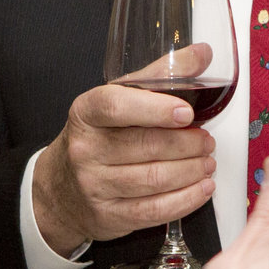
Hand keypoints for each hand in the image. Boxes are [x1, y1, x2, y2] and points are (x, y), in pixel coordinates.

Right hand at [33, 71, 217, 254]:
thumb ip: (159, 75)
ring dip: (191, 171)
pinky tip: (201, 188)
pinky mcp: (108, 215)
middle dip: (186, 144)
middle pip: (145, 145)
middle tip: (207, 141)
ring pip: (154, 179)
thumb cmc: (97, 137)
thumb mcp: (118, 99)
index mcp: (86, 112)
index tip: (186, 112)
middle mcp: (85, 149)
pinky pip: (154, 210)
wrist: (61, 188)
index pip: (116, 106)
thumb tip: (202, 53)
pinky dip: (185, 199)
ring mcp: (94, 185)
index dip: (155, 109)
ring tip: (207, 162)